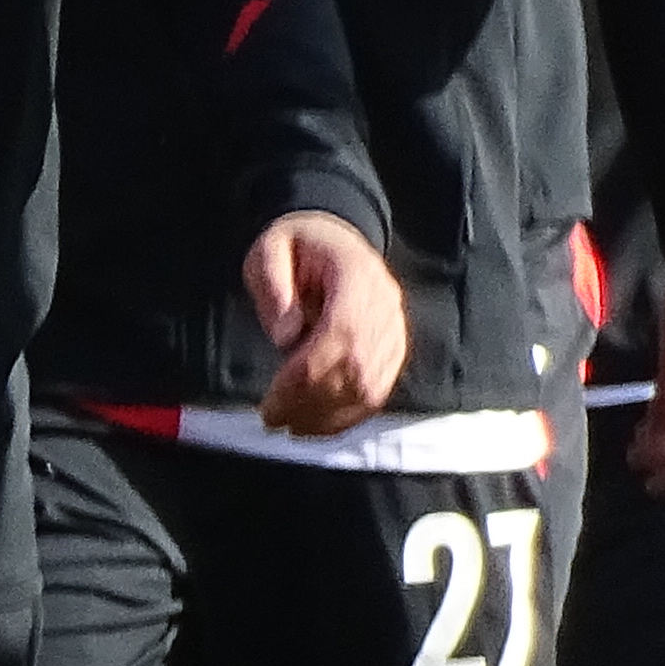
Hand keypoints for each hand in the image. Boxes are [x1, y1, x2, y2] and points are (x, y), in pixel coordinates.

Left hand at [247, 210, 407, 436]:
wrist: (332, 240)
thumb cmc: (296, 247)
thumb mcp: (270, 249)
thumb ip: (272, 285)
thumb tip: (285, 337)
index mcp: (358, 274)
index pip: (342, 333)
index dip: (306, 374)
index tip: (271, 401)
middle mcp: (386, 304)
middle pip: (358, 367)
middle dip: (313, 402)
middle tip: (273, 419)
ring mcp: (395, 329)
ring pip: (371, 387)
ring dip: (329, 416)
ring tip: (290, 426)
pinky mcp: (393, 349)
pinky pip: (378, 392)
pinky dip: (347, 416)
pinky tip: (316, 424)